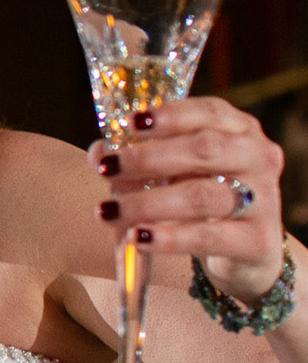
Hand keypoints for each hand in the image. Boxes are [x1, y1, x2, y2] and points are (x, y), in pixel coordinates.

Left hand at [90, 97, 287, 302]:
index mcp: (240, 130)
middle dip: (148, 159)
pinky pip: (208, 237)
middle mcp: (258, 158)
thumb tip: (100, 153)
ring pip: (201, 196)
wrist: (247, 250)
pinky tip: (137, 238)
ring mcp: (263, 199)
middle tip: (106, 169)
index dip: (170, 115)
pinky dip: (169, 238)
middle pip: (204, 150)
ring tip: (107, 211)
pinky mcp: (258, 240)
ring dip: (147, 203)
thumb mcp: (176, 172)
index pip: (210, 112)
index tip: (130, 122)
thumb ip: (140, 159)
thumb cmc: (204, 198)